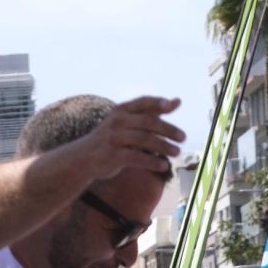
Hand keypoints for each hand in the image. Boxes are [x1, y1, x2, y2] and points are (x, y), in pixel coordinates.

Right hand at [70, 96, 184, 183]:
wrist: (84, 157)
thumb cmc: (113, 138)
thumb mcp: (128, 122)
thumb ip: (152, 112)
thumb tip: (178, 101)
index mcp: (122, 110)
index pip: (143, 102)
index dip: (158, 103)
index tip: (173, 105)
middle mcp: (118, 121)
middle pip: (148, 122)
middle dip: (168, 129)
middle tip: (183, 138)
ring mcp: (115, 138)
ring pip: (144, 139)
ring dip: (163, 146)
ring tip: (177, 152)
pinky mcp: (113, 155)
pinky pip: (136, 157)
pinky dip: (152, 162)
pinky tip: (164, 166)